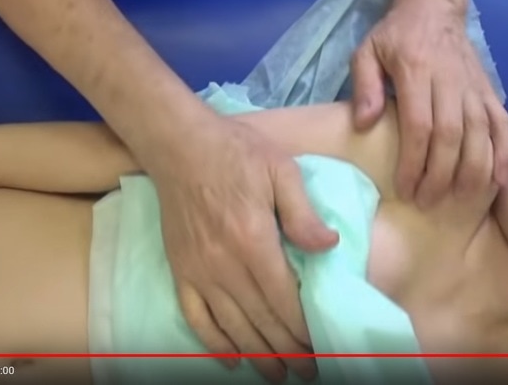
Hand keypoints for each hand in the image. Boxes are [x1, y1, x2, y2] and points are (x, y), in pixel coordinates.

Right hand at [151, 113, 337, 382]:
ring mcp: (199, 271)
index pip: (284, 300)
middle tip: (307, 372)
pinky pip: (196, 316)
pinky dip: (213, 342)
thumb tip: (328, 247)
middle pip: (260, 320)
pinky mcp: (180, 270)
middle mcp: (224, 264)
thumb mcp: (281, 170)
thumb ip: (303, 212)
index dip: (302, 330)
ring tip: (276, 375)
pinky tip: (230, 359)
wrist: (179, 145)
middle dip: (287, 351)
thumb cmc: (237, 153)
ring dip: (256, 355)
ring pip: (231, 326)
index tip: (320, 349)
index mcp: (253, 241)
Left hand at [350, 0, 507, 207]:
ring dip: (472, 171)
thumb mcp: (366, 51)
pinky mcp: (489, 90)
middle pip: (451, 136)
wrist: (433, 7)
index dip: (414, 162)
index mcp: (416, 70)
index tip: (405, 188)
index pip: (419, 125)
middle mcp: (449, 81)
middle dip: (440, 175)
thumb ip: (364, 86)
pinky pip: (502, 124)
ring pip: (480, 134)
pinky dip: (504, 153)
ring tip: (458, 201)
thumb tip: (364, 124)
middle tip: (426, 202)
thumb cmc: (395, 35)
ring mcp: (474, 86)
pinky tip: (498, 181)